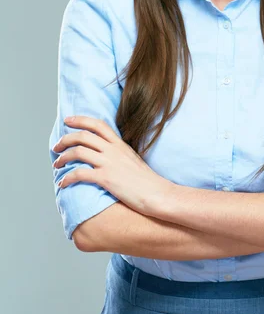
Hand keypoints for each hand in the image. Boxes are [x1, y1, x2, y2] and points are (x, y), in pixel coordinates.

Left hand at [52, 115, 172, 216]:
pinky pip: (80, 173)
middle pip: (83, 136)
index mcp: (120, 144)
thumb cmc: (147, 181)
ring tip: (57, 164)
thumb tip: (108, 155)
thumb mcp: (133, 160)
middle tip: (56, 146)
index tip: (68, 120)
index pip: (98, 124)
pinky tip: (63, 183)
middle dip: (65, 139)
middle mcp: (113, 150)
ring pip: (78, 151)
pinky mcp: (106, 178)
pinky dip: (67, 177)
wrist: (158, 193)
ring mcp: (110, 163)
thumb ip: (120, 154)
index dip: (81, 120)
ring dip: (63, 157)